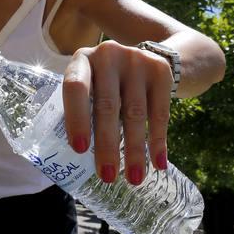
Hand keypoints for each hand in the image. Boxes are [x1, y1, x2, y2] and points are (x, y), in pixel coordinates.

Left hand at [62, 40, 172, 184]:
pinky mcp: (160, 70)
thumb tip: (73, 162)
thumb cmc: (104, 83)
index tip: (80, 150)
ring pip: (134, 113)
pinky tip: (157, 163)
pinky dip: (158, 141)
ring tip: (133, 178)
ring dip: (134, 150)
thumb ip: (81, 110)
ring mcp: (136, 60)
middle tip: (107, 176)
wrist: (142, 58)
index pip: (75, 87)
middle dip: (107, 145)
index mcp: (81, 60)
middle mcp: (108, 55)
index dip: (77, 118)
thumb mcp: (89, 85)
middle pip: (107, 106)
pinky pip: (160, 112)